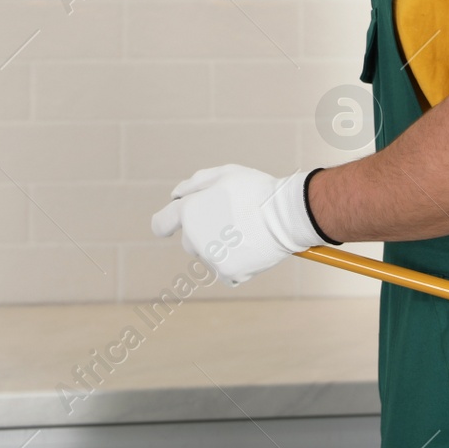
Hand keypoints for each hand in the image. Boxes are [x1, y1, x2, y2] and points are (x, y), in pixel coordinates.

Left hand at [149, 164, 324, 286]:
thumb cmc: (256, 190)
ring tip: (246, 231)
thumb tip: (176, 196)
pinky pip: (224, 270)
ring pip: (209, 255)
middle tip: (231, 219)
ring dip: (220, 248)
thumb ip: (194, 184)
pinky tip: (250, 247)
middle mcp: (194, 238)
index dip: (166, 223)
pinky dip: (235, 263)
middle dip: (203, 232)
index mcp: (189, 211)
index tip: (169, 225)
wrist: (287, 214)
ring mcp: (211, 258)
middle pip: (189, 241)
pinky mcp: (229, 273)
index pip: (161, 224)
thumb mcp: (224, 174)